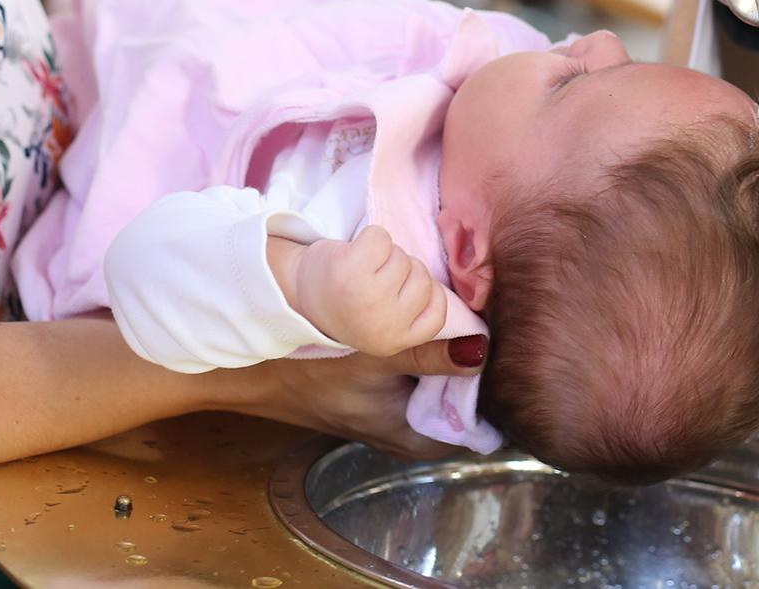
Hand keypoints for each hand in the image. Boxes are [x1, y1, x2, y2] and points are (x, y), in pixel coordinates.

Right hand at [221, 336, 485, 460]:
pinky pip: (414, 374)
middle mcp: (406, 431)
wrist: (250, 369)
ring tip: (461, 319)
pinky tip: (426, 323)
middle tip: (491, 324)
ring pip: (436, 385)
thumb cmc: (313, 367)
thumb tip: (482, 351)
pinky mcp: (374, 393)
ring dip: (447, 355)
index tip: (507, 354)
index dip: (494, 391)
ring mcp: (389, 411)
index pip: (476, 426)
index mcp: (414, 438)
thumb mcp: (377, 356)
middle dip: (474, 367)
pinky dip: (423, 353)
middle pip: (460, 402)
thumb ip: (431, 356)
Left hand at [278, 226, 448, 359]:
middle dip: (401, 273)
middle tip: (370, 287)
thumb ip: (428, 346)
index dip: (419, 296)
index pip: (438, 311)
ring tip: (359, 273)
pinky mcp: (350, 270)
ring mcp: (367, 298)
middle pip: (423, 278)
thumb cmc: (345, 310)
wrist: (289, 294)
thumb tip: (478, 353)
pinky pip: (382, 238)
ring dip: (383, 256)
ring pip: (403, 256)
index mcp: (393, 344)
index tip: (391, 300)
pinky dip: (367, 239)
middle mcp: (383, 326)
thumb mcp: (387, 334)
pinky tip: (349, 257)